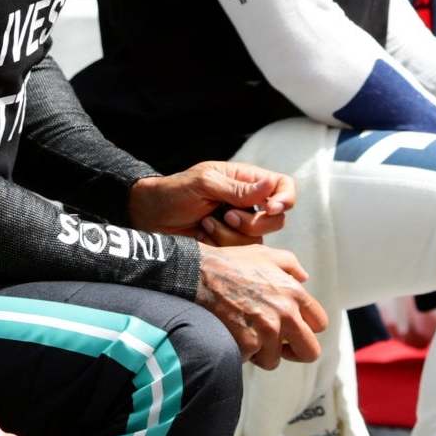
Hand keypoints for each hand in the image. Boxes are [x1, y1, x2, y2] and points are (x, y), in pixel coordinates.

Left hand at [131, 161, 295, 244]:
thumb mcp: (205, 183)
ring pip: (259, 240)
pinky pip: (242, 254)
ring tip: (206, 224)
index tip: (271, 208)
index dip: (285, 198)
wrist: (150, 217)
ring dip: (232, 235)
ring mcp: (240, 226)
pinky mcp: (229, 246)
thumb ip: (238, 189)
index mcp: (246, 180)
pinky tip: (203, 236)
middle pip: (277, 219)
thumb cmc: (175, 192)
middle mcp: (248, 203)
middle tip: (228, 216)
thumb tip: (271, 184)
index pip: (282, 186)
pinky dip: (222, 245)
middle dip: (254, 222)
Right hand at [195, 243, 327, 369]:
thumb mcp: (266, 254)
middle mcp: (286, 314)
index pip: (320, 324)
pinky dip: (241, 352)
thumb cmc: (231, 263)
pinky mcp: (248, 343)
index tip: (295, 331)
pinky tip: (232, 334)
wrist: (199, 273)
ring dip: (261, 352)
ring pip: (274, 360)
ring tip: (246, 334)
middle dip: (295, 353)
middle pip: (310, 352)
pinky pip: (250, 359)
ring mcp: (267, 330)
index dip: (308, 330)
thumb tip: (305, 278)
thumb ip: (291, 265)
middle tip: (281, 348)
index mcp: (295, 293)